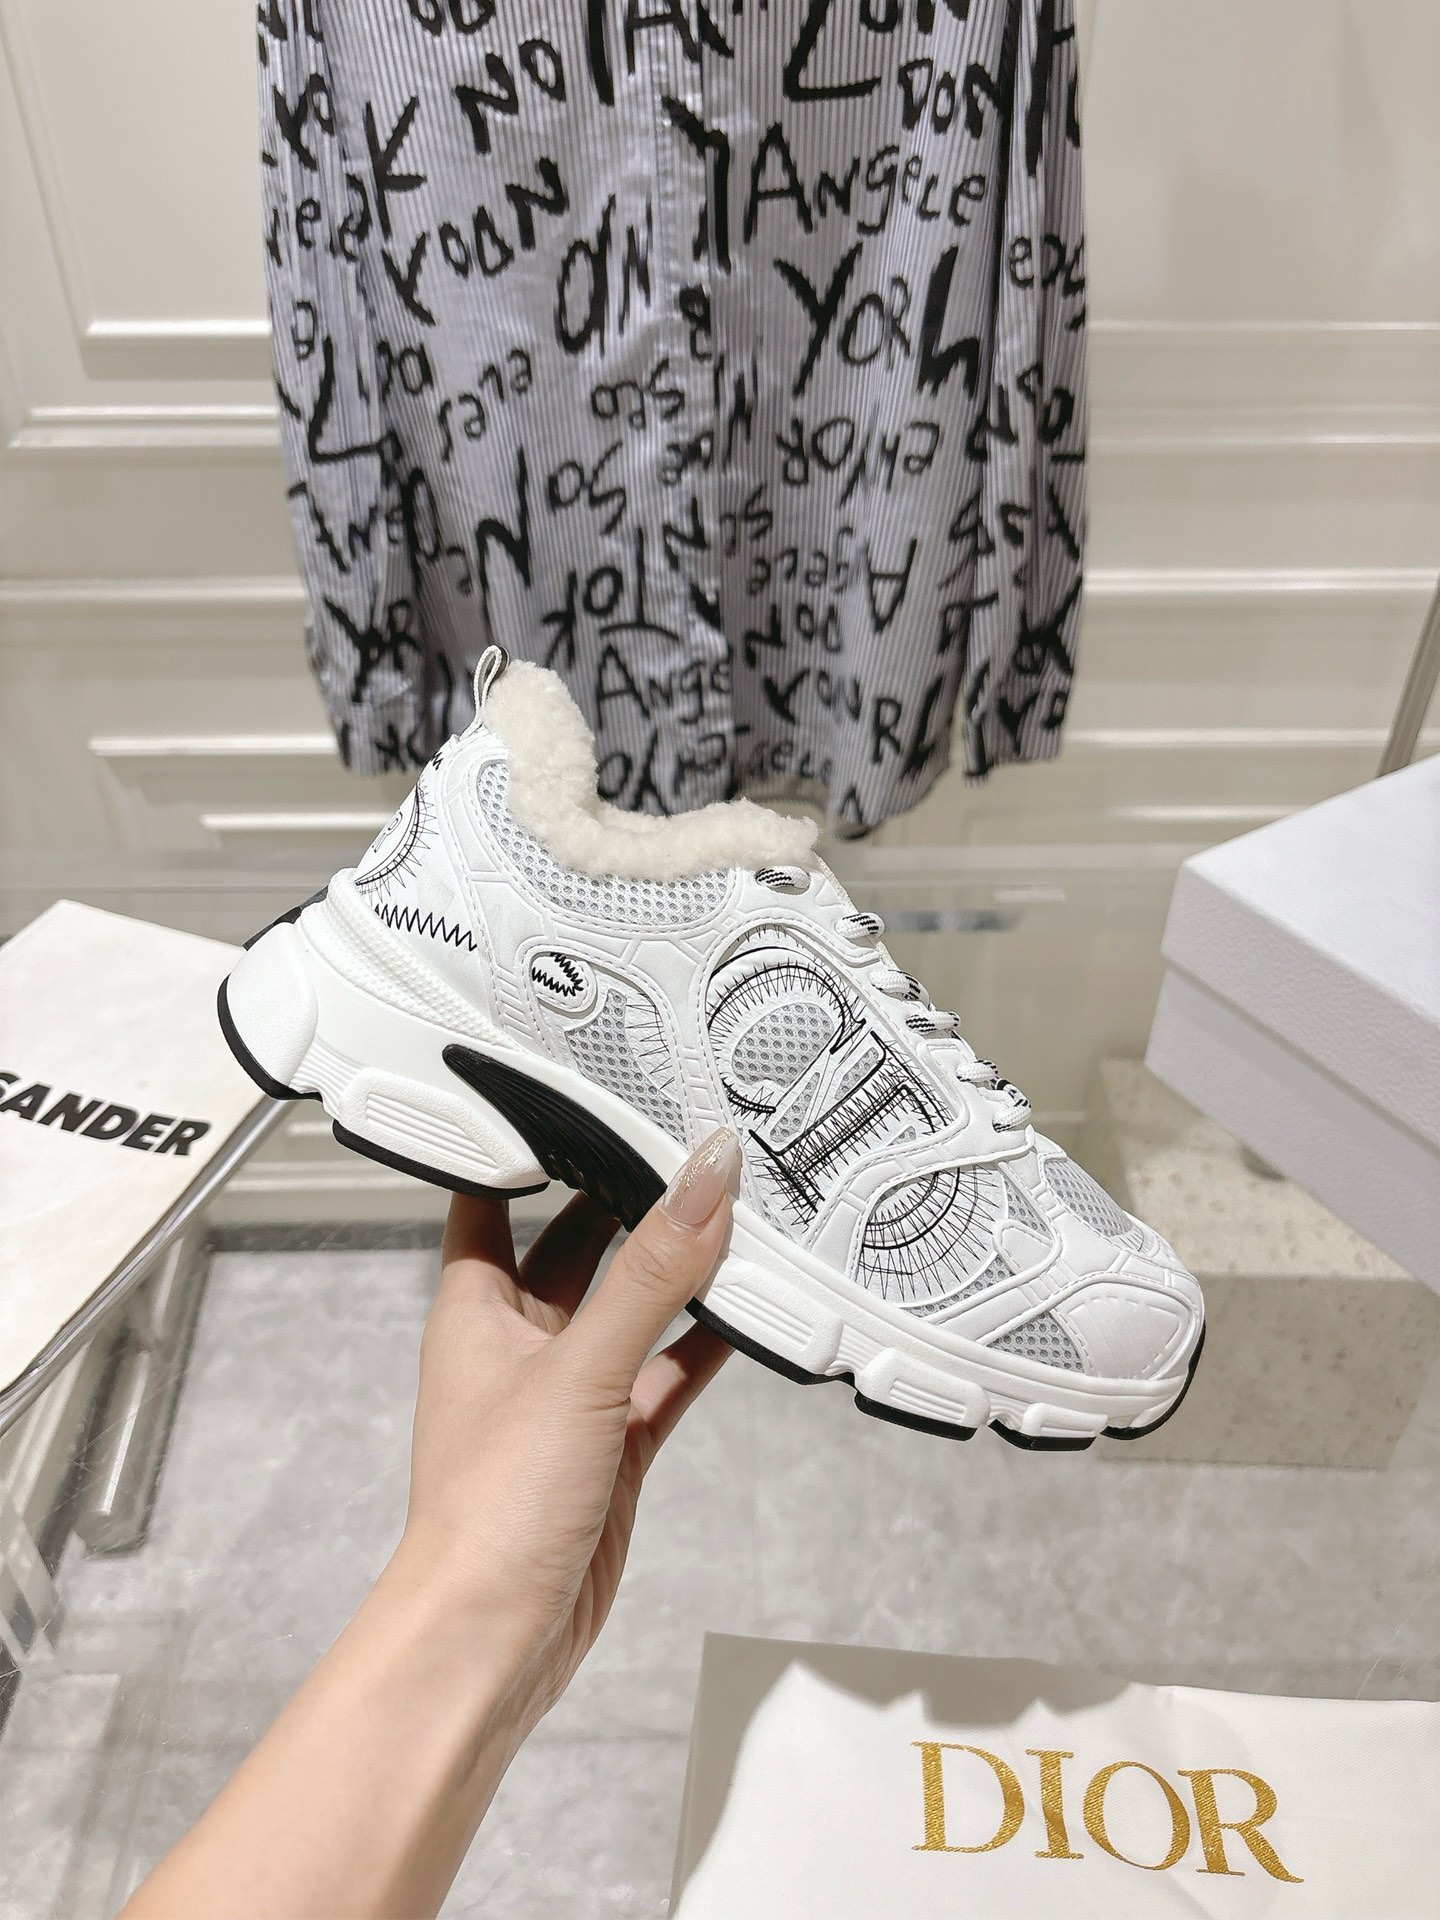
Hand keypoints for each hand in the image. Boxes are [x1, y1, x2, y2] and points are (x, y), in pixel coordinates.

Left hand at [399, 1126, 740, 1728]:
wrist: (495, 1640)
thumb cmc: (491, 1508)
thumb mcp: (580, 1368)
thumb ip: (651, 1273)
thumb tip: (705, 1176)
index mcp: (474, 1305)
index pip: (493, 1193)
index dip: (528, 1140)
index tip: (585, 1084)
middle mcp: (517, 1340)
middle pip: (577, 1240)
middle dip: (628, 1195)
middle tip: (689, 1136)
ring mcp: (568, 1392)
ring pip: (630, 1306)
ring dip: (676, 1267)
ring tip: (738, 1206)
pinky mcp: (612, 1442)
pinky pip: (664, 1371)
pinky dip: (703, 1341)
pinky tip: (750, 1308)